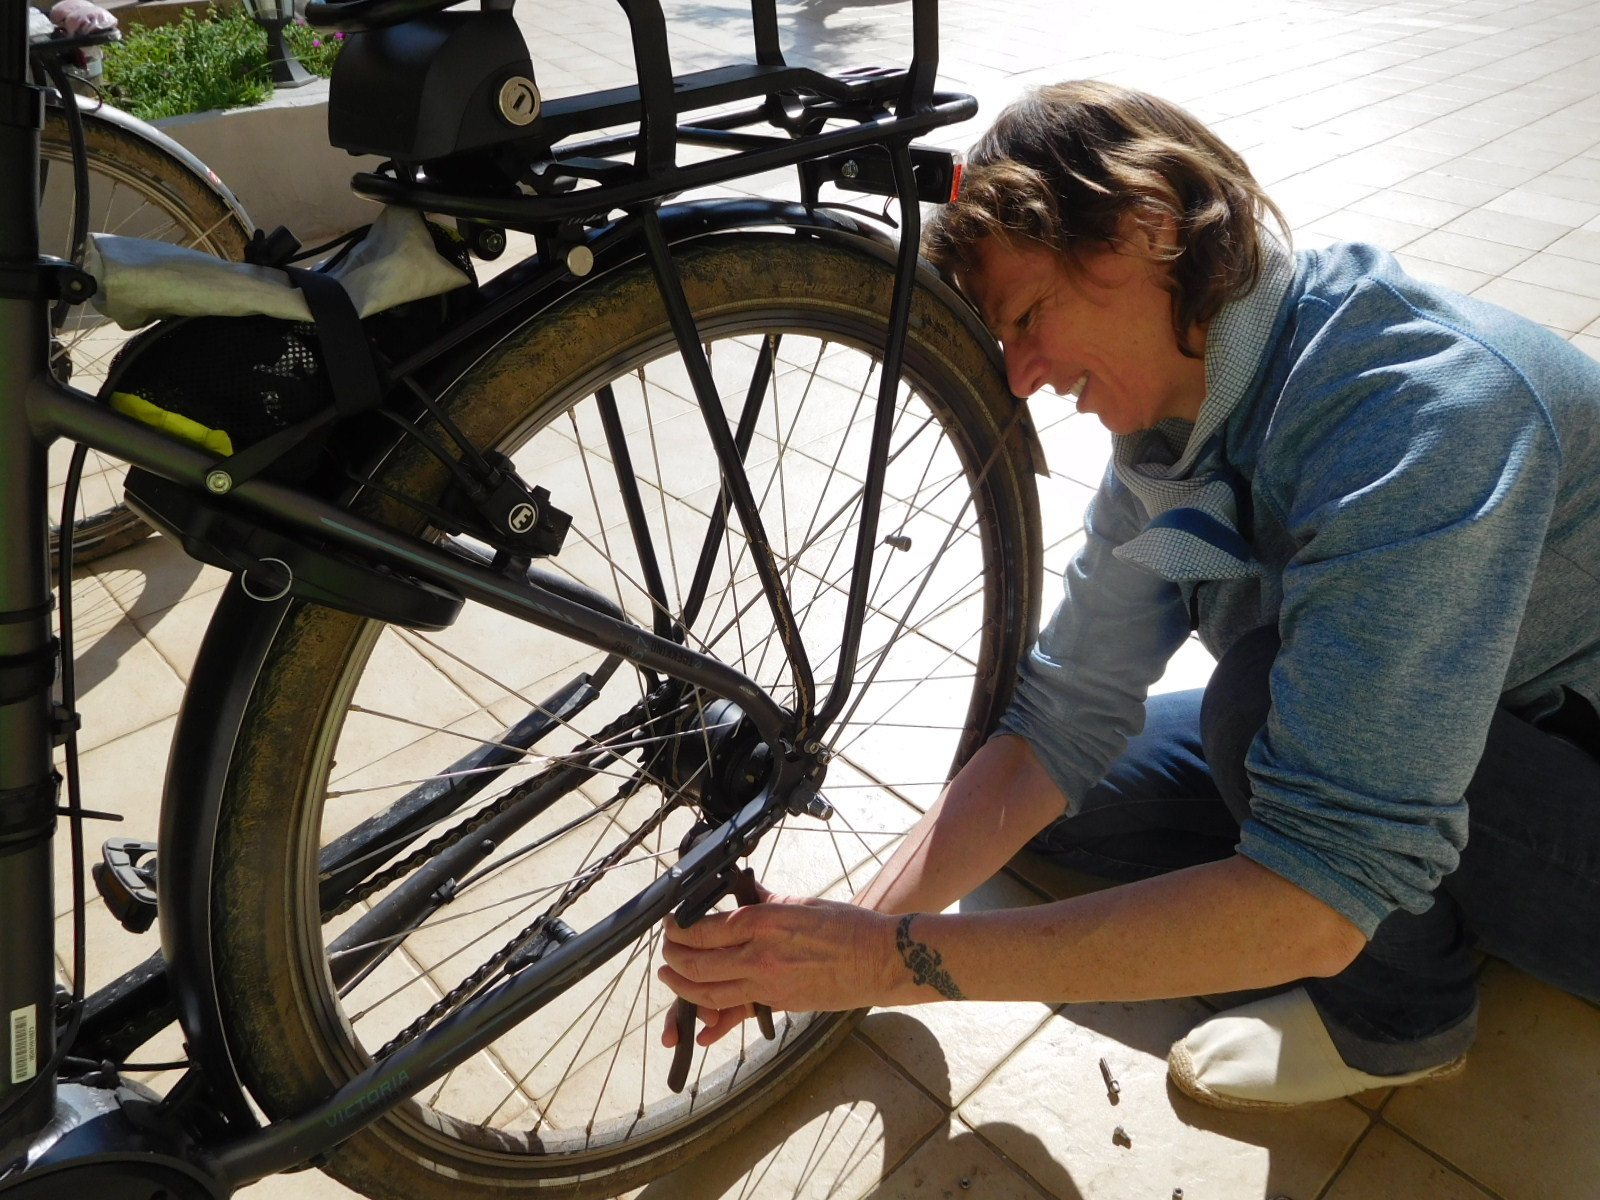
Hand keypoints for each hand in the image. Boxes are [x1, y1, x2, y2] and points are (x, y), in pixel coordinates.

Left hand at [657, 883, 896, 1047]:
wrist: (879, 959)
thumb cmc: (845, 925)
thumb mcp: (798, 902)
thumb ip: (762, 899)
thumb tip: (740, 890)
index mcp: (761, 922)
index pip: (702, 930)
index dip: (678, 930)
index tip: (670, 925)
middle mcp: (758, 956)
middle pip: (696, 964)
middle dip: (672, 959)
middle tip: (667, 951)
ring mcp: (767, 985)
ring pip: (708, 994)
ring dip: (682, 988)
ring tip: (671, 978)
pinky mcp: (778, 1003)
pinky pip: (736, 1013)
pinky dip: (714, 1018)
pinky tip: (701, 1025)